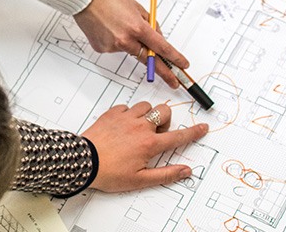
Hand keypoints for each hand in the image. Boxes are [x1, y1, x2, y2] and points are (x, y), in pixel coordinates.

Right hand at [73, 0, 187, 86]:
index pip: (161, 48)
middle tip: (174, 82)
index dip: (174, 58)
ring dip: (130, 42)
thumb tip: (156, 38)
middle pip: (150, 60)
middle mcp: (125, 40)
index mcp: (137, 28)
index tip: (183, 65)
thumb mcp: (136, 7)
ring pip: (130, 50)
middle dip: (164, 72)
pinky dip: (115, 40)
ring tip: (117, 23)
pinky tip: (108, 28)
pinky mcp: (101, 49)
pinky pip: (115, 48)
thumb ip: (149, 24)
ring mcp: (112, 47)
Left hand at [82, 102, 208, 191]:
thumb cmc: (110, 172)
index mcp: (149, 144)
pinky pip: (127, 106)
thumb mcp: (140, 180)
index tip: (202, 127)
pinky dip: (129, 114)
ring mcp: (125, 117)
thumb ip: (166, 174)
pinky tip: (124, 126)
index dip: (193, 132)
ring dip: (147, 115)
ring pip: (146, 106)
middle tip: (156, 134)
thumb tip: (185, 171)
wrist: (83, 161)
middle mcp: (140, 127)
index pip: (178, 137)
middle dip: (166, 120)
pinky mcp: (112, 113)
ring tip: (139, 130)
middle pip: (164, 112)